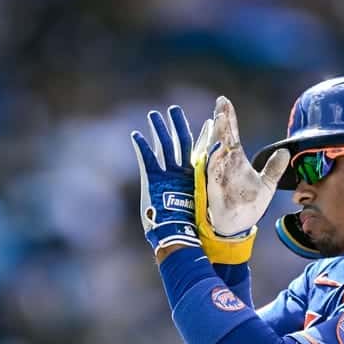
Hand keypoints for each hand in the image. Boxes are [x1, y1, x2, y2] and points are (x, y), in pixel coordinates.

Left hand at [131, 106, 200, 254]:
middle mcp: (183, 171)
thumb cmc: (188, 226)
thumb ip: (200, 198)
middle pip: (181, 140)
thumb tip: (208, 202)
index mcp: (196, 176)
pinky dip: (141, 146)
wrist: (178, 234)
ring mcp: (169, 174)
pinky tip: (135, 135)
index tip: (206, 123)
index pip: (198, 150)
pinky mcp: (154, 179)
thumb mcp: (198, 208)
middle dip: (177, 123)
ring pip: (164, 144)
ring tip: (153, 115)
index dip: (201, 135)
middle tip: (174, 110)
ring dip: (158, 128)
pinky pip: (146, 157)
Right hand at [192, 96, 289, 241]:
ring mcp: (218, 175)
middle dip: (220, 121)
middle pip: (221, 137)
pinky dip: (214, 160)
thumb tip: (284, 153)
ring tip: (218, 119)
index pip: (230, 134)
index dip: (227, 117)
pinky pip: (212, 171)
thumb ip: (273, 169)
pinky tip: (218, 148)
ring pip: (215, 151)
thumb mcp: (266, 185)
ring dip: (216, 136)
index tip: (223, 101)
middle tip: (220, 104)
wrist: (238, 227)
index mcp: (234, 160)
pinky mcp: (214, 188)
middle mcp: (224, 164)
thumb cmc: (247, 206)